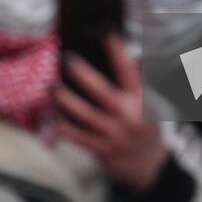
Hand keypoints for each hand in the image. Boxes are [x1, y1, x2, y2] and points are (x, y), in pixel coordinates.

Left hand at [54, 34, 166, 193]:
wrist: (149, 167)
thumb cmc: (144, 127)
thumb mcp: (147, 103)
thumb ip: (134, 82)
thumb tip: (123, 54)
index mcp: (140, 101)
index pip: (130, 71)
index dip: (119, 52)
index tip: (107, 34)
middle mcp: (126, 116)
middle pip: (101, 91)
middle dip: (83, 74)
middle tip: (67, 58)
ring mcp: (112, 134)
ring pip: (83, 113)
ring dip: (65, 98)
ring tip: (52, 86)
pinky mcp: (99, 149)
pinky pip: (76, 134)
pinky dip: (62, 124)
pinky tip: (52, 113)